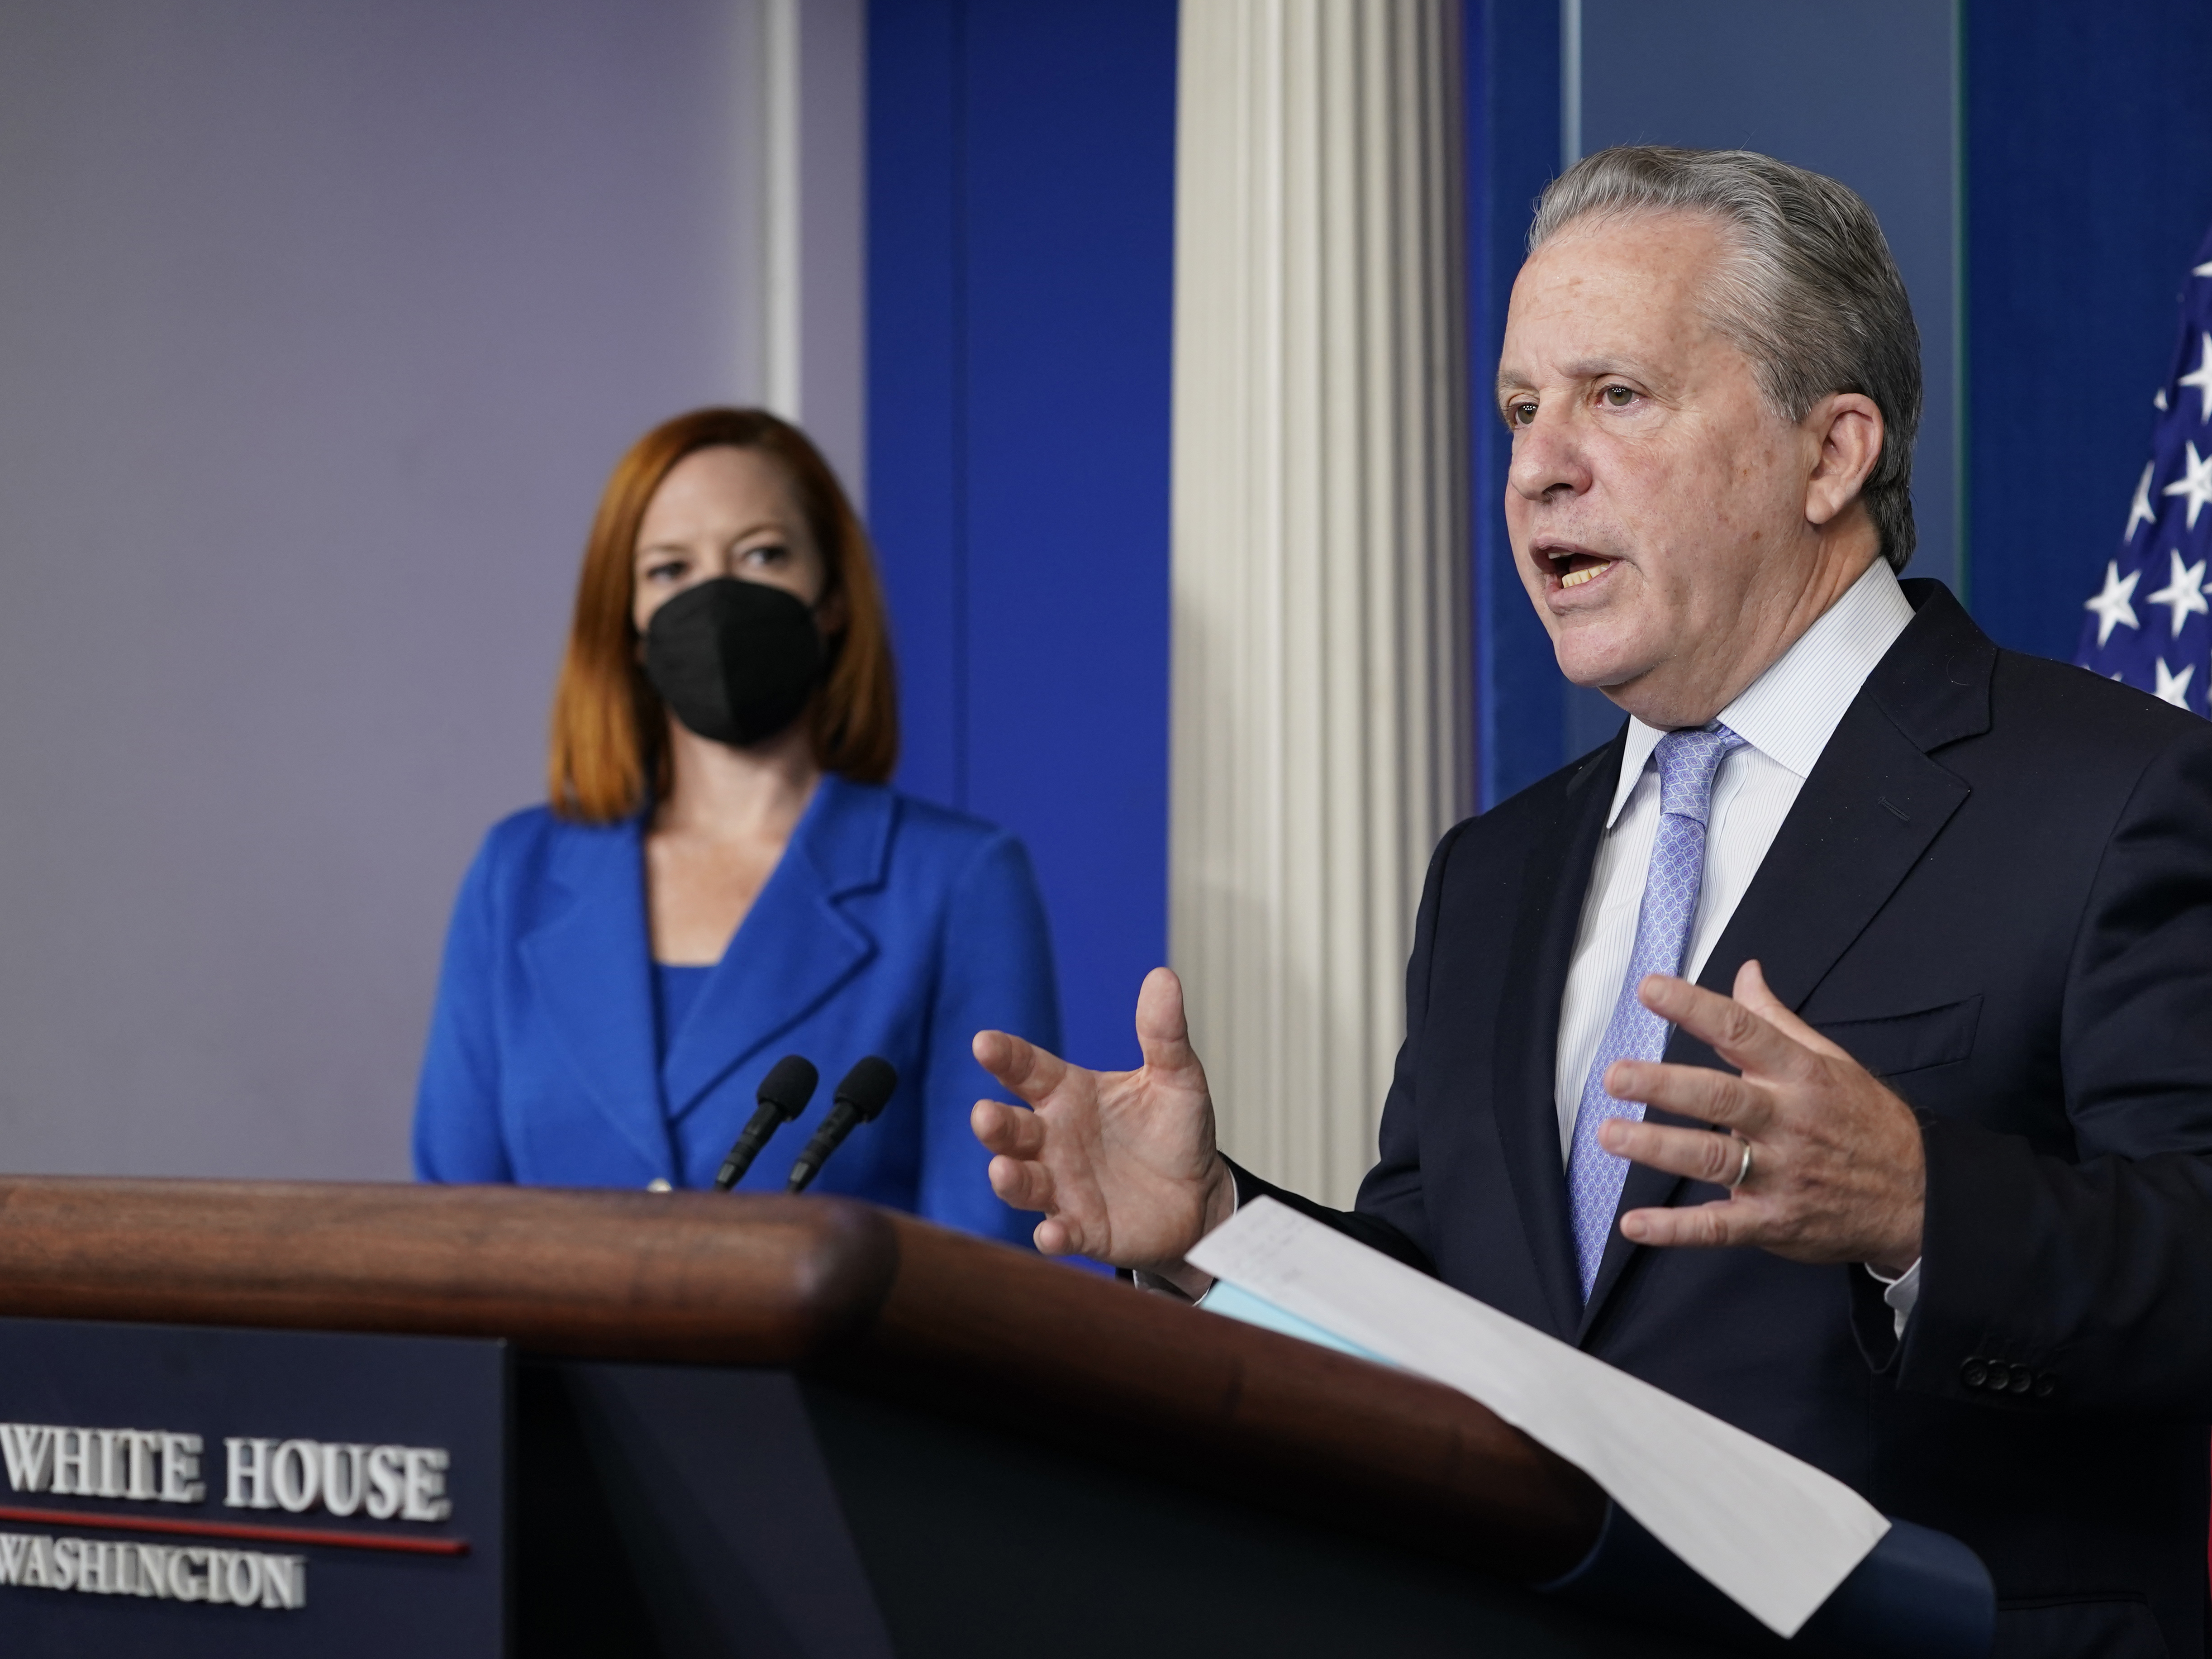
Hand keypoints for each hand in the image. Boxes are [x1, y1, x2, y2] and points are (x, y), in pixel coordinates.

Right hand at [972, 966, 1234, 1290]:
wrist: (1200, 1196)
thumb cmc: (1175, 1131)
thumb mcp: (1176, 1078)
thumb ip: (1163, 1034)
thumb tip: (1163, 976)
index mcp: (1068, 1093)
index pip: (1026, 1069)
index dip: (1005, 1057)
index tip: (984, 1043)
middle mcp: (1053, 1139)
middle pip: (1011, 1129)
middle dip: (994, 1124)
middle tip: (984, 1115)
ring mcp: (1062, 1186)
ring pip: (1022, 1182)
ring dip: (1009, 1178)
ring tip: (1002, 1170)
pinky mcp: (1082, 1229)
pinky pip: (1060, 1232)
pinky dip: (1053, 1235)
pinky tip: (1052, 1234)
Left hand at [1597, 959, 1924, 1272]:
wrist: (1919, 1198)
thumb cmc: (1865, 1122)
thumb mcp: (1831, 1062)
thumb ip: (1776, 1020)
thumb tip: (1745, 973)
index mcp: (1800, 1075)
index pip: (1743, 1031)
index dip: (1696, 1008)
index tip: (1650, 989)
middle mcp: (1789, 1121)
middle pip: (1721, 1097)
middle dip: (1665, 1085)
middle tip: (1616, 1076)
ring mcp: (1782, 1174)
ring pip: (1714, 1158)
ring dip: (1658, 1148)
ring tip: (1610, 1135)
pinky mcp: (1775, 1221)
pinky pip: (1719, 1227)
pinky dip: (1676, 1229)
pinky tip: (1634, 1224)